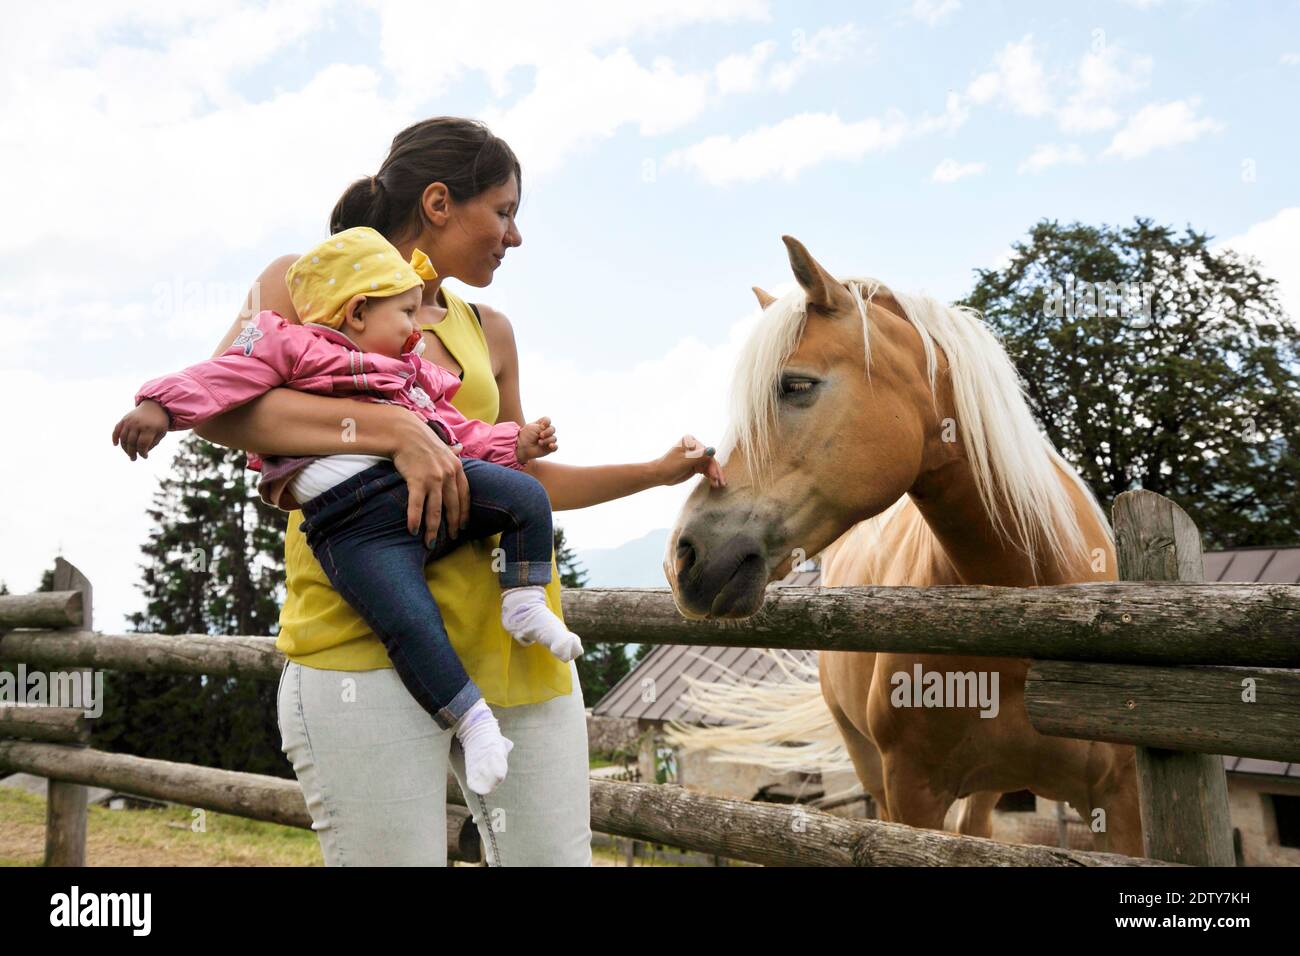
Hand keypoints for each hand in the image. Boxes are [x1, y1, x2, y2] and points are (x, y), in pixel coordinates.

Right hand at [112, 400, 170, 460]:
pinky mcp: (124, 419)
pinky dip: (114, 437)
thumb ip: (153, 443)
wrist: (155, 405)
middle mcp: (138, 424)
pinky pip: (117, 429)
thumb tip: (142, 452)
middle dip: (132, 453)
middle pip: (131, 442)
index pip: (142, 444)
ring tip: (129, 454)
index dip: (142, 453)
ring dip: (124, 448)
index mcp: (149, 428)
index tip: (145, 457)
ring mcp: (130, 421)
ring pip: (123, 438)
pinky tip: (115, 445)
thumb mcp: (161, 433)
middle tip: (133, 459)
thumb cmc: (159, 422)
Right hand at [389, 415, 470, 545]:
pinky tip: (413, 530)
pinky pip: (417, 505)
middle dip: (452, 525)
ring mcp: (434, 478)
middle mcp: (449, 475)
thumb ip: (452, 453)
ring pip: (436, 510)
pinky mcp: (417, 480)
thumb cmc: (422, 440)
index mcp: (457, 468)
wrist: (404, 432)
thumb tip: (460, 448)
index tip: (463, 526)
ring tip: (430, 542)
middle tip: (451, 538)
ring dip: (433, 529)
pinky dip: (415, 519)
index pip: (465, 496)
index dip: (464, 513)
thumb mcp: (442, 447)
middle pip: (453, 506)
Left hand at [516, 416, 557, 463]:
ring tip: (539, 443)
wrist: (522, 447)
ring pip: (554, 438)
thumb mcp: (533, 427)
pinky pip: (555, 447)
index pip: (548, 420)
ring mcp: (548, 440)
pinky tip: (550, 446)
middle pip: (552, 429)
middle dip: (547, 432)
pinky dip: (554, 446)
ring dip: (547, 440)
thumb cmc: (526, 436)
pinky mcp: (549, 448)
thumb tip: (551, 431)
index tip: (542, 425)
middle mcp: (545, 432)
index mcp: (541, 425)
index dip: (547, 422)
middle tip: (540, 435)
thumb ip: (543, 426)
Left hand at [654, 434, 725, 488]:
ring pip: (709, 465)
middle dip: (715, 471)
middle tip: (721, 483)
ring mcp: (695, 456)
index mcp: (691, 441)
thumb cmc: (669, 466)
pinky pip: (706, 469)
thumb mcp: (685, 461)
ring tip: (718, 485)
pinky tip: (714, 483)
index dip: (713, 465)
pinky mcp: (695, 464)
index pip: (707, 454)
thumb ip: (699, 456)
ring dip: (714, 475)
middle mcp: (695, 447)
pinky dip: (710, 476)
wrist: (660, 475)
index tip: (715, 476)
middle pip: (710, 459)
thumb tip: (712, 450)